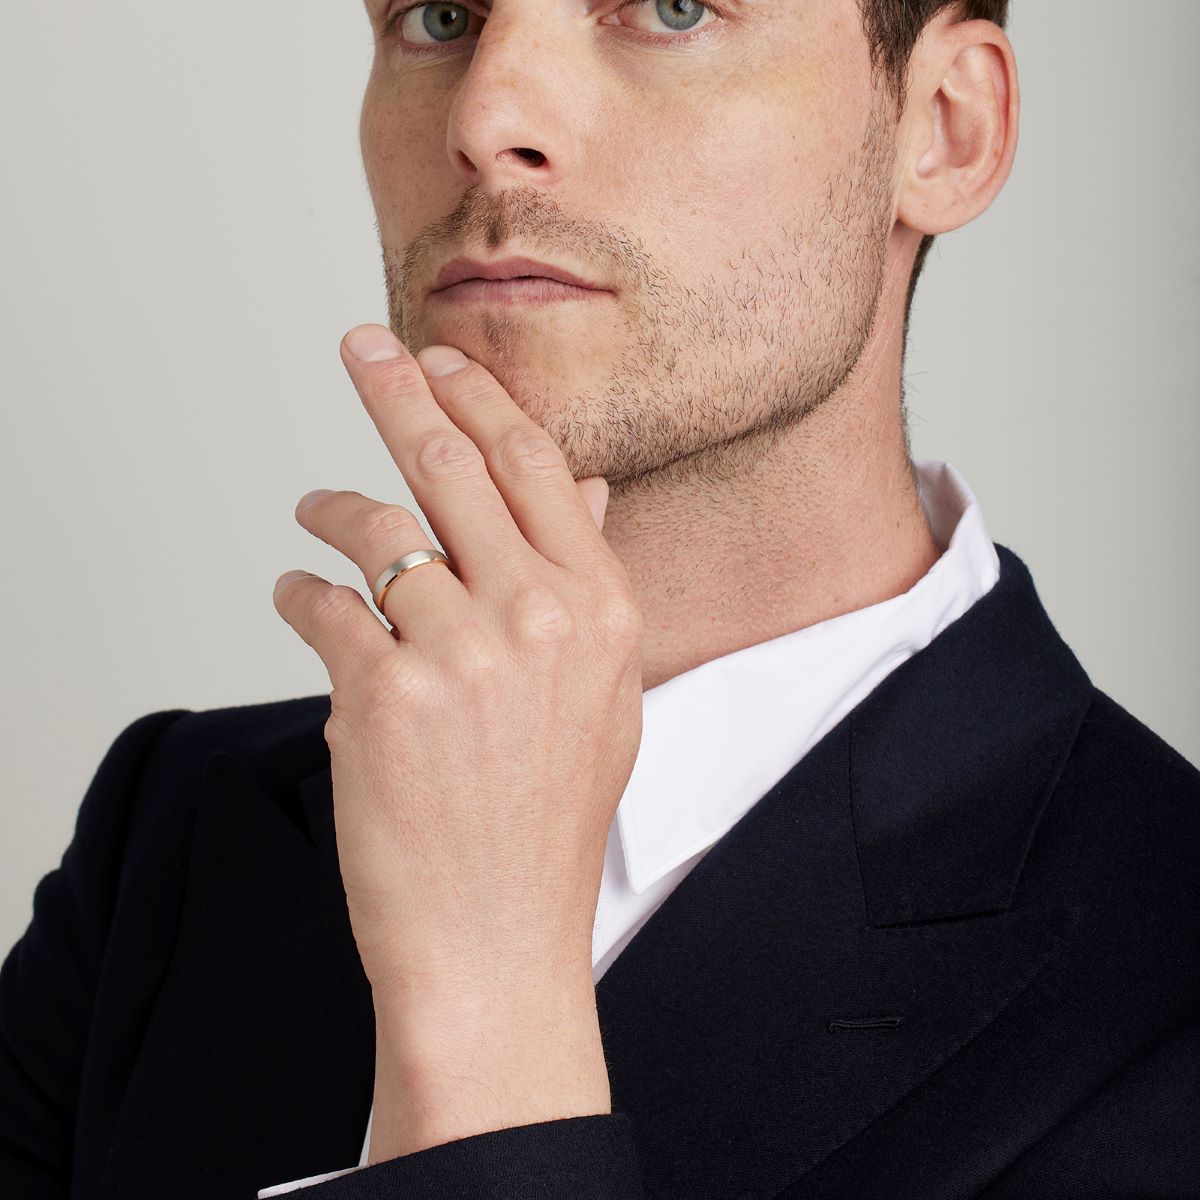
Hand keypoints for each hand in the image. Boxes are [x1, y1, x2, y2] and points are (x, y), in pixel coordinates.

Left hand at [272, 324, 643, 1157]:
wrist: (496, 936)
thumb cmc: (544, 816)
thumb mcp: (599, 693)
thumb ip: (585, 580)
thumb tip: (587, 488)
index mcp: (601, 608)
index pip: (535, 465)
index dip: (479, 398)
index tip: (439, 359)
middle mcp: (539, 616)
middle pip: (451, 461)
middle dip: (397, 386)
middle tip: (362, 347)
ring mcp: (461, 652)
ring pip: (372, 526)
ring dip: (327, 507)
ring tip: (310, 510)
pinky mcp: (380, 694)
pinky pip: (320, 601)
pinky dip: (296, 591)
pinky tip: (295, 595)